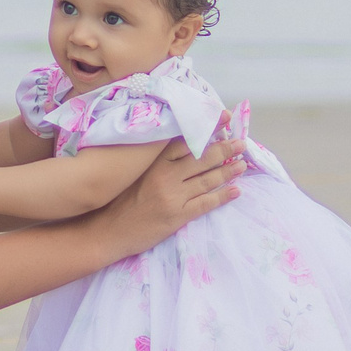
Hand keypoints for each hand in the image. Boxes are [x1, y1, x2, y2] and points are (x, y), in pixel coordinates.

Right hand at [94, 136, 242, 257]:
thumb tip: (178, 146)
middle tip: (241, 143)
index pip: (186, 140)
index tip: (224, 119)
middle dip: (225, 149)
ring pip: (207, 180)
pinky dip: (222, 196)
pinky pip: (205, 204)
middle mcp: (165, 176)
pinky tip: (236, 191)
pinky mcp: (176, 217)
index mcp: (154, 163)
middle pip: (201, 158)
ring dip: (228, 171)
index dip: (207, 129)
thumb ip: (154, 159)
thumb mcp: (134, 173)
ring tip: (243, 164)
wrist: (107, 231)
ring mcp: (172, 197)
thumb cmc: (119, 201)